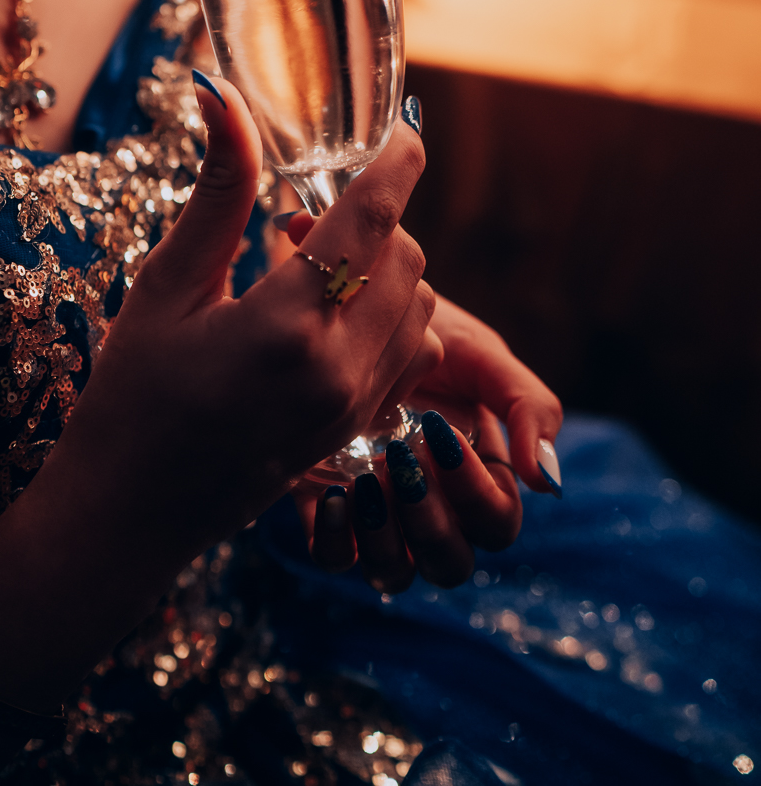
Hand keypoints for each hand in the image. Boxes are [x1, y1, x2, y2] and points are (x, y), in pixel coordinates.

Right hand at [0, 74, 436, 718]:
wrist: (128, 516)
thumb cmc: (130, 399)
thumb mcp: (164, 289)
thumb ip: (216, 195)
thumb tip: (222, 98)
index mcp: (286, 323)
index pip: (370, 217)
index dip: (396, 162)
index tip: (405, 130)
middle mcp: (337, 366)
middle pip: (404, 256)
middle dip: (372, 219)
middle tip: (298, 223)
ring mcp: (356, 405)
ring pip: (422, 304)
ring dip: (387, 268)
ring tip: (312, 271)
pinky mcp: (359, 430)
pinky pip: (415, 354)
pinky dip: (397, 317)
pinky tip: (334, 318)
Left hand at [286, 255, 561, 590]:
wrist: (348, 304)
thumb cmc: (424, 328)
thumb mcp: (480, 353)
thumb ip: (527, 406)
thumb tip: (550, 482)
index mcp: (479, 472)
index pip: (497, 522)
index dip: (476, 495)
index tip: (444, 437)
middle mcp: (433, 503)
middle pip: (451, 563)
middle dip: (431, 524)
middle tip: (402, 468)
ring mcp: (380, 512)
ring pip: (397, 574)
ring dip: (387, 540)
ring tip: (366, 482)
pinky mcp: (328, 508)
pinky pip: (336, 561)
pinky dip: (336, 542)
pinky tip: (333, 495)